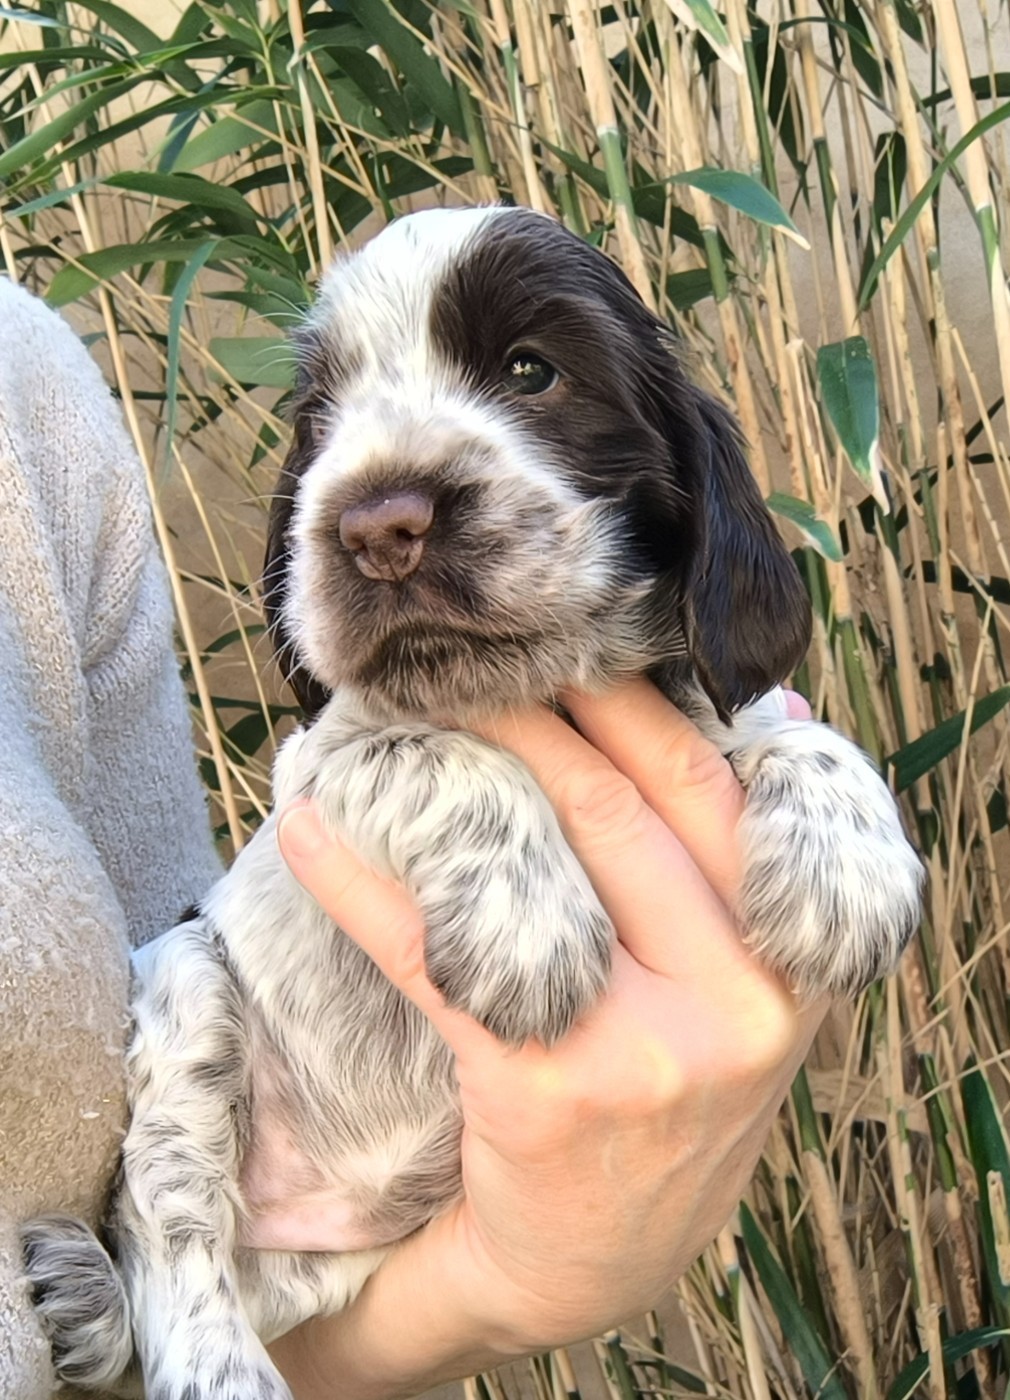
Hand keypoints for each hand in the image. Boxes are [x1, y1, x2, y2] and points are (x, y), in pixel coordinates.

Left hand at [268, 680, 824, 1399]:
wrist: (598, 1257)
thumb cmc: (672, 1092)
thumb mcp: (750, 987)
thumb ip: (760, 856)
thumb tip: (783, 696)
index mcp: (790, 960)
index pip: (712, 788)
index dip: (636, 698)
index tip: (573, 637)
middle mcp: (736, 1004)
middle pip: (622, 807)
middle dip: (538, 711)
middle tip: (474, 655)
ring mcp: (640, 1053)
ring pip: (534, 865)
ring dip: (453, 769)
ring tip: (398, 707)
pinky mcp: (540, 1093)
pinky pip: (436, 954)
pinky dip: (362, 879)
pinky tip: (310, 822)